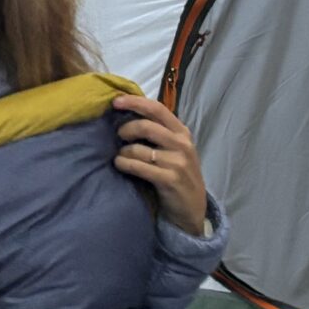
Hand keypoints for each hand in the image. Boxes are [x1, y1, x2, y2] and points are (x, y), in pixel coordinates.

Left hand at [112, 93, 210, 237]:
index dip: (135, 102)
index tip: (115, 101)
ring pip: (140, 149)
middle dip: (126, 128)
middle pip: (147, 126)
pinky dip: (125, 164)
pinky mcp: (170, 179)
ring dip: (123, 151)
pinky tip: (120, 165)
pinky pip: (140, 167)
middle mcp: (182, 144)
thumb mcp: (174, 149)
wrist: (192, 207)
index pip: (157, 108)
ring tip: (119, 156)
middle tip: (118, 135)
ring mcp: (177, 162)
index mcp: (182, 132)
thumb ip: (158, 132)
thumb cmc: (177, 174)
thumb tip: (127, 115)